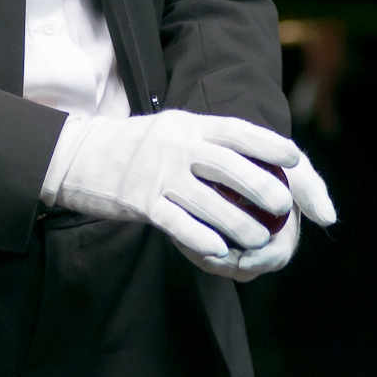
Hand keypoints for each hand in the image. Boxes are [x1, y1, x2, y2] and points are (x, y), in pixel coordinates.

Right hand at [46, 110, 309, 257]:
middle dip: (261, 187)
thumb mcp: (172, 130)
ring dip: (239, 224)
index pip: (235, 130)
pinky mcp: (140, 201)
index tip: (294, 158)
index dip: (268, 143)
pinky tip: (221, 251)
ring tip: (261, 239)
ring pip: (208, 201)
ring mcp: (157, 173)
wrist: (81, 156)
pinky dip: (201, 238)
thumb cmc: (137, 146)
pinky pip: (177, 223)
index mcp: (188, 125)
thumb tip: (253, 158)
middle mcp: (175, 145)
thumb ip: (206, 141)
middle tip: (284, 208)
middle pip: (228, 166)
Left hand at [177, 148, 334, 280]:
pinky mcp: (198, 236)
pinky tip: (177, 232)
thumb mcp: (293, 168)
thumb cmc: (268, 162)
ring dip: (202, 254)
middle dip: (228, 265)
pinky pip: (191, 243)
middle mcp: (251, 246)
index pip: (273, 258)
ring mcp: (224, 243)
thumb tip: (328, 219)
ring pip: (212, 259)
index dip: (263, 261)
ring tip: (190, 244)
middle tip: (215, 256)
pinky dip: (185, 241)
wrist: (232, 147)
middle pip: (240, 267)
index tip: (248, 256)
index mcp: (278, 237)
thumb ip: (311, 189)